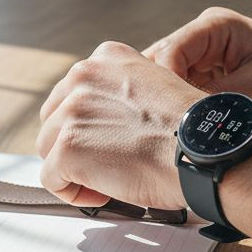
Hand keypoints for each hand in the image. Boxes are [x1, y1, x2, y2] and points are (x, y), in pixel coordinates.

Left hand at [37, 41, 202, 209]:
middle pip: (54, 119)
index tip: (110, 141)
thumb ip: (120, 94)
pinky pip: (51, 178)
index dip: (88, 124)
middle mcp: (83, 76)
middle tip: (108, 164)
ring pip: (48, 149)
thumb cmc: (190, 130)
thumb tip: (99, 124)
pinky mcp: (67, 146)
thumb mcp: (154, 87)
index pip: (72, 93)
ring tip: (110, 179)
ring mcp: (72, 111)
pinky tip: (105, 192)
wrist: (203, 150)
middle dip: (74, 145)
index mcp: (105, 58)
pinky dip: (74, 193)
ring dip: (74, 170)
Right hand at [143, 7, 251, 123]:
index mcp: (215, 25)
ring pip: (165, 79)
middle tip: (162, 126)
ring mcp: (203, 54)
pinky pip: (179, 90)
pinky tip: (183, 127)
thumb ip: (215, 97)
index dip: (161, 83)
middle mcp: (203, 35)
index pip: (170, 51)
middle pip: (159, 63)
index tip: (165, 115)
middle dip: (158, 93)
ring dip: (167, 102)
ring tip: (172, 129)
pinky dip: (178, 107)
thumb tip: (180, 114)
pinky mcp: (206, 74)